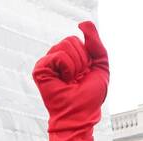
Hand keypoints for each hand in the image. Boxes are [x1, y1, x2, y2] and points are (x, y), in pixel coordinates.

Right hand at [33, 21, 108, 140]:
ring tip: (70, 80)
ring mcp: (48, 62)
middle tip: (77, 78)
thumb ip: (96, 44)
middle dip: (82, 60)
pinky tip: (63, 80)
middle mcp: (58, 58)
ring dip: (75, 65)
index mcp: (71, 57)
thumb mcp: (101, 65)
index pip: (79, 40)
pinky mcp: (41, 68)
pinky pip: (59, 55)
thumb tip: (82, 24)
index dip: (88, 56)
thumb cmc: (89, 97)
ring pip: (66, 45)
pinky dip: (67, 68)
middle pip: (72, 40)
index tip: (85, 74)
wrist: (79, 115)